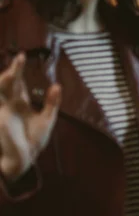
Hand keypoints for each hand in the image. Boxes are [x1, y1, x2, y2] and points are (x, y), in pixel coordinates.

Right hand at [0, 53, 60, 181]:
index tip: (21, 55)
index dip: (18, 69)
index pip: (17, 82)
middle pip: (6, 83)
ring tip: (14, 69)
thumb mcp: (46, 119)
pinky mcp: (0, 119)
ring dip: (5, 80)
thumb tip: (57, 85)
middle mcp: (9, 104)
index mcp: (20, 102)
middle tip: (19, 58)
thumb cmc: (34, 140)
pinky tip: (4, 84)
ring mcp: (2, 111)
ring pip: (0, 90)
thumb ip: (51, 102)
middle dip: (12, 71)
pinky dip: (0, 93)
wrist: (25, 159)